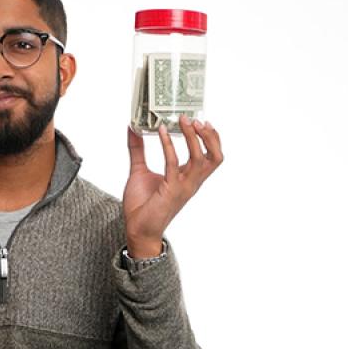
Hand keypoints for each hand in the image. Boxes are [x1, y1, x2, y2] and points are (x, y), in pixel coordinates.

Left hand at [123, 115, 223, 257]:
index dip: (211, 139)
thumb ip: (138, 149)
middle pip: (215, 157)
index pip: (211, 157)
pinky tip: (161, 132)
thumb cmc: (142, 204)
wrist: (136, 228)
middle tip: (196, 120)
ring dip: (193, 138)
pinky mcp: (171, 190)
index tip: (202, 121)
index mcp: (189, 178)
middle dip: (210, 137)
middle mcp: (191, 182)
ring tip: (183, 121)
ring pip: (202, 159)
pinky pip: (174, 164)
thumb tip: (132, 128)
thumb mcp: (139, 170)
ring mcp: (183, 186)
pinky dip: (168, 145)